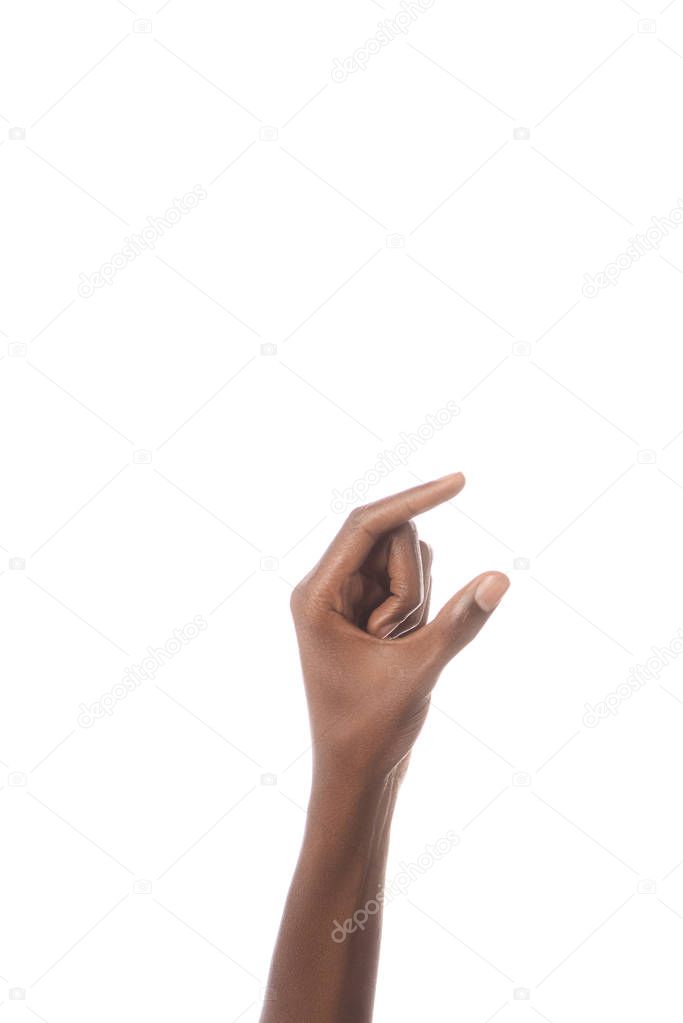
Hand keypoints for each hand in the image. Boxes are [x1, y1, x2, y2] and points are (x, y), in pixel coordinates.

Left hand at [290, 473, 509, 785]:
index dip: (414, 498)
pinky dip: (421, 607)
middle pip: (390, 542)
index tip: (460, 480)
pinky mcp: (367, 611)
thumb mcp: (420, 671)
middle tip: (397, 640)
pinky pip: (409, 582)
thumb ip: (460, 622)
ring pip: (404, 562)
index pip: (365, 524)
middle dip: (412, 584)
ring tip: (397, 652)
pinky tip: (405, 647)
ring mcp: (347, 598)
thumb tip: (500, 578)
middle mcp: (326, 588)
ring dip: (418, 601)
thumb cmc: (371, 729)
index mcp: (316, 595)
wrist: (356, 773)